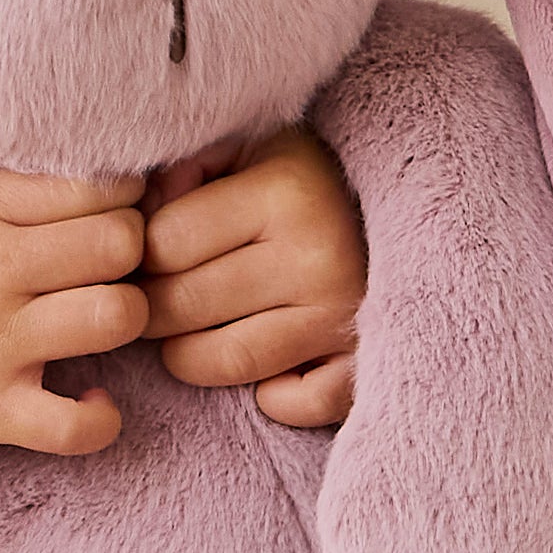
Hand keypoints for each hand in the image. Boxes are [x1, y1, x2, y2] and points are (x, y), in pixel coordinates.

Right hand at [0, 142, 149, 451]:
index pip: (93, 183)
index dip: (120, 193)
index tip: (109, 206)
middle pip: (121, 243)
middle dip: (130, 251)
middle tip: (110, 264)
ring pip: (116, 317)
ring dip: (122, 320)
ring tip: (102, 320)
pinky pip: (76, 425)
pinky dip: (98, 420)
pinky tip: (92, 400)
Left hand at [140, 123, 364, 423]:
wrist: (415, 210)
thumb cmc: (310, 180)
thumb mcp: (253, 148)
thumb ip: (186, 169)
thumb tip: (138, 214)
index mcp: (285, 193)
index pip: (161, 244)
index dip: (137, 251)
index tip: (145, 251)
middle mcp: (316, 258)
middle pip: (179, 306)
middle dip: (151, 306)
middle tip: (154, 296)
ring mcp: (340, 319)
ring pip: (219, 362)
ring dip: (186, 353)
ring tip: (191, 329)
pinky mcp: (360, 368)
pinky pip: (288, 404)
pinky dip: (268, 396)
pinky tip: (265, 369)